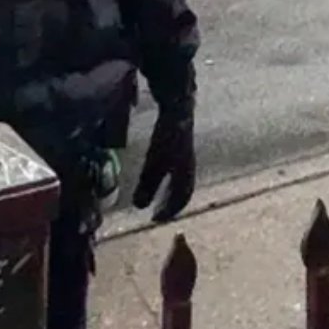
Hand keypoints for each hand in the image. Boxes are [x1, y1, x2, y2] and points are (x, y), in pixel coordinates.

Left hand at [131, 105, 194, 222]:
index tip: (155, 219)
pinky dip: (170, 179)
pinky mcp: (181, 146)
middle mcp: (189, 167)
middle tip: (158, 213)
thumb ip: (147, 185)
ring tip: (158, 199)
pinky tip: (159, 175)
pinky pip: (178, 169)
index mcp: (185, 174)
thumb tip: (139, 207)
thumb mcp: (153, 164)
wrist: (178, 109)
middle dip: (171, 204)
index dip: (169, 210)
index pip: (181, 198)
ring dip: (171, 193)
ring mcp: (187, 156)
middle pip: (183, 191)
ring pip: (181, 180)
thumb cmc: (166, 139)